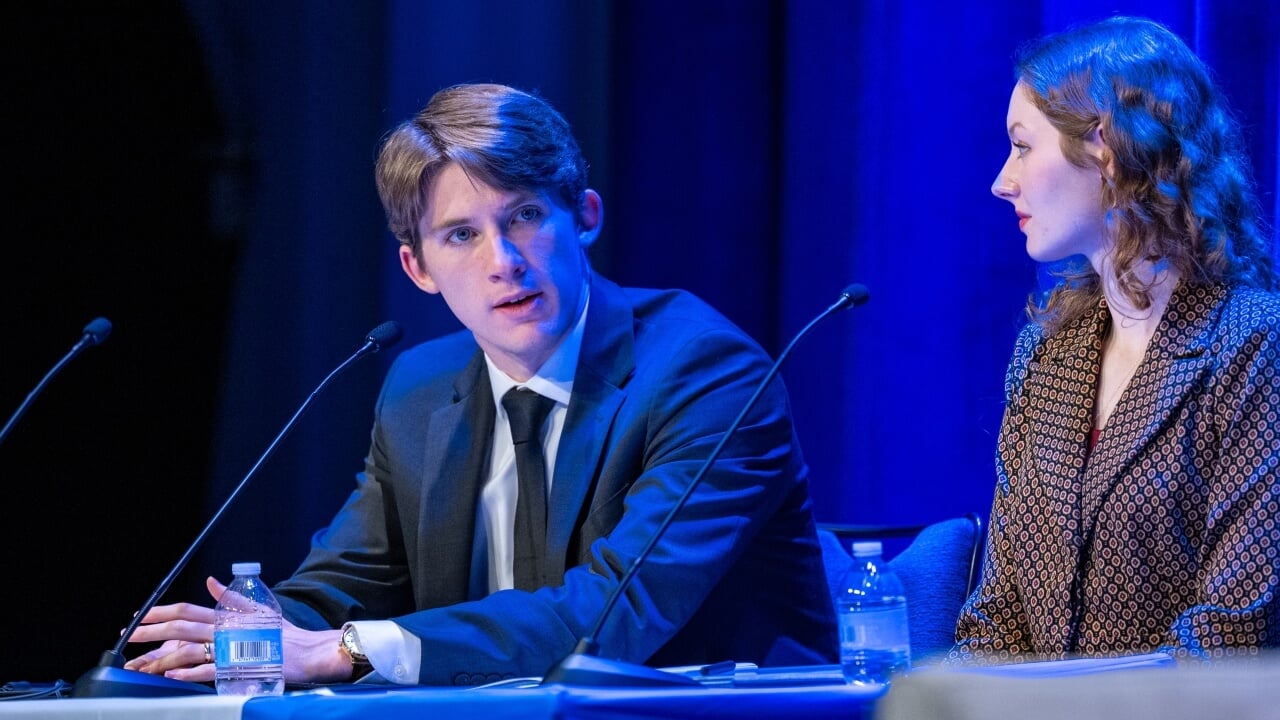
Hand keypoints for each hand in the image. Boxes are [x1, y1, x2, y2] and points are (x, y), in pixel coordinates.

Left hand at [125, 576, 354, 683]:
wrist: (308, 651)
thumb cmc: (285, 635)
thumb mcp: (259, 610)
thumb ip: (232, 599)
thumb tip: (213, 582)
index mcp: (228, 615)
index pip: (187, 609)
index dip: (161, 611)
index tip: (139, 617)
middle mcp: (225, 629)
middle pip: (181, 626)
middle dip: (152, 631)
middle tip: (129, 637)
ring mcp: (230, 648)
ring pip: (189, 649)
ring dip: (162, 657)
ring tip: (141, 665)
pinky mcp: (238, 666)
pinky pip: (208, 669)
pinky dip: (188, 672)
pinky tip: (171, 674)